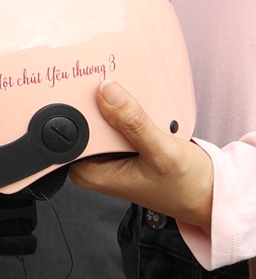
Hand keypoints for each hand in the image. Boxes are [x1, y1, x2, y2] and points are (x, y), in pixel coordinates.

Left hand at [70, 78, 213, 228]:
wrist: (210, 194)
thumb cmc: (188, 187)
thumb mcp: (163, 154)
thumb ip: (134, 124)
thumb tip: (107, 91)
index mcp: (90, 173)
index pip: (68, 132)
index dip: (74, 106)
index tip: (82, 84)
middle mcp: (92, 164)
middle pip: (80, 121)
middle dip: (95, 102)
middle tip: (109, 84)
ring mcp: (106, 154)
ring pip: (97, 117)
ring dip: (111, 104)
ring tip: (126, 96)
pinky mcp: (120, 146)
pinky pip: (113, 120)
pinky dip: (123, 110)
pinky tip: (134, 106)